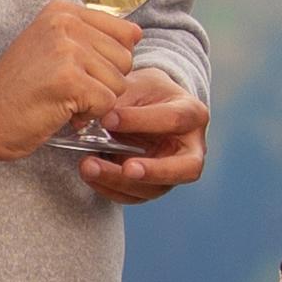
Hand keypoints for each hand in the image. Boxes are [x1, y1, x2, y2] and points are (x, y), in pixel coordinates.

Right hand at [0, 0, 141, 161]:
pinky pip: (107, 103)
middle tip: (68, 89)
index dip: (110, 61)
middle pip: (125, 59)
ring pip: (119, 83)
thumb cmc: (19, 88)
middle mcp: (65, 23)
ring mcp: (67, 50)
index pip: (124, 31)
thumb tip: (138, 34)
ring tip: (63, 99)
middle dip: (104, 83)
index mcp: (62, 11)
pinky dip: (89, 115)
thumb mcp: (52, 47)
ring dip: (96, 101)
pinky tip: (62, 111)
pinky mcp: (69, 80)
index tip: (78, 71)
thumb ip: (91, 36)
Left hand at [75, 67, 208, 201]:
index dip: (140, 120)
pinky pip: (134, 196)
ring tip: (89, 166)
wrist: (144, 106)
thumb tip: (96, 118)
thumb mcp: (137, 85)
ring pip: (155, 189)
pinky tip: (91, 176)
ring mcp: (174, 172)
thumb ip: (122, 101)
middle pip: (186, 169)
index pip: (173, 120)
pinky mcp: (153, 186)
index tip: (107, 119)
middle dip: (155, 171)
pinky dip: (110, 189)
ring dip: (119, 182)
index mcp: (193, 115)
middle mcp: (192, 149)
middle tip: (127, 169)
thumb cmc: (144, 92)